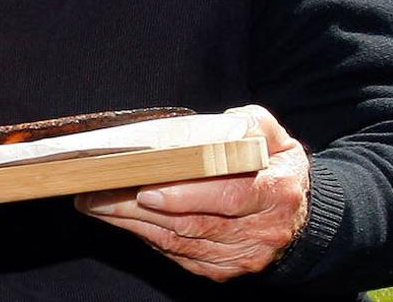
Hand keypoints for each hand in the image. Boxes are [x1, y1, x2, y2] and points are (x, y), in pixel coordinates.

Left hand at [74, 104, 310, 281]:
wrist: (298, 217)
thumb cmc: (275, 167)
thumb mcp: (274, 136)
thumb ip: (246, 124)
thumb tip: (216, 124)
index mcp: (275, 192)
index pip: (228, 197)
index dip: (186, 195)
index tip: (146, 188)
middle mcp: (260, 230)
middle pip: (192, 223)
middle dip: (138, 208)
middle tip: (97, 191)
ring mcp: (241, 255)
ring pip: (179, 242)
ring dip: (131, 223)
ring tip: (95, 202)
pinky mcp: (223, 269)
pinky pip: (178, 256)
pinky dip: (146, 237)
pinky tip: (120, 219)